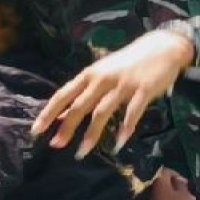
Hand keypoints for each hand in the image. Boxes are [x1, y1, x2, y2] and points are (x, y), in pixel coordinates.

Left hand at [31, 30, 192, 157]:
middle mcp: (103, 79)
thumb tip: (61, 115)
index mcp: (90, 74)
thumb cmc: (128, 62)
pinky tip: (118, 145)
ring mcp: (123, 85)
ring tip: (81, 152)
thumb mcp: (102, 74)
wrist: (163, 47)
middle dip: (66, 127)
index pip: (63, 94)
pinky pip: (131, 113)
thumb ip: (84, 93)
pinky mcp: (143, 90)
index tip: (36, 130)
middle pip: (79, 106)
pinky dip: (124, 129)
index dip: (49, 112)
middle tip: (55, 146)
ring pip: (102, 112)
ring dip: (91, 134)